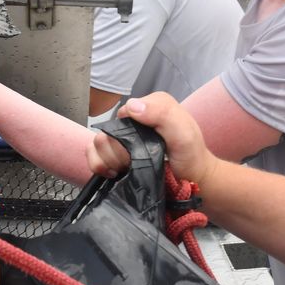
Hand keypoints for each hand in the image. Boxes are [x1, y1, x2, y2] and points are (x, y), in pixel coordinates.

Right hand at [86, 93, 220, 185]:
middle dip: (119, 152)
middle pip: (107, 132)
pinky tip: (113, 173)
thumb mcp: (183, 132)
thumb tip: (131, 107)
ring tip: (127, 168)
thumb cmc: (190, 155)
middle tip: (136, 161)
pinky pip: (92, 154)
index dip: (127, 134)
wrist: (192, 179)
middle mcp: (134, 118)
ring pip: (97, 144)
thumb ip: (162, 114)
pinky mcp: (115, 154)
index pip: (122, 115)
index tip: (141, 149)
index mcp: (150, 106)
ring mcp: (123, 137)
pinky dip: (98, 165)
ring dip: (110, 160)